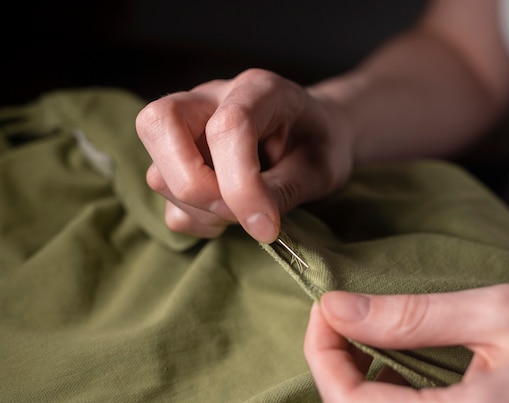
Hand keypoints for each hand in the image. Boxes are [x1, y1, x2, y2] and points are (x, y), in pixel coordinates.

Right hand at [135, 68, 353, 242]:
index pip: (228, 126)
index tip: (265, 226)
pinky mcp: (177, 155)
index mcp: (259, 89)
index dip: (240, 184)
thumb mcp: (321, 168)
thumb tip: (252, 221)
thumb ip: (285, 190)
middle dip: (193, 185)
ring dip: (198, 209)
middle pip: (159, 124)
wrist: (316, 134)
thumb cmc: (321, 144)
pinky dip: (191, 217)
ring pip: (157, 170)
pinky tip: (227, 215)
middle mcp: (212, 98)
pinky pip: (163, 194)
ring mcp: (188, 125)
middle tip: (236, 213)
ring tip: (243, 215)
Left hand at [304, 284, 508, 401]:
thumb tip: (337, 307)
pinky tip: (394, 356)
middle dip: (335, 361)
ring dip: (355, 374)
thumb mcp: (497, 313)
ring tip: (366, 329)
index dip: (323, 352)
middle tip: (341, 311)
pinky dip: (384, 387)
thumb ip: (412, 316)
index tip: (326, 304)